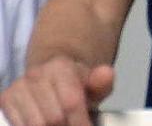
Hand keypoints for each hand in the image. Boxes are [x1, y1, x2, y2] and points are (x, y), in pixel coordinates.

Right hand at [0, 56, 114, 125]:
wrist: (53, 73)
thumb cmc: (77, 83)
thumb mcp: (95, 82)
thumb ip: (102, 82)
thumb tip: (106, 74)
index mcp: (60, 67)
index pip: (71, 103)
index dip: (81, 123)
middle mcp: (36, 74)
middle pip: (53, 118)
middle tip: (73, 125)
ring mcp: (19, 87)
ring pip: (35, 124)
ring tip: (63, 125)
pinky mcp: (6, 99)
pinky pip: (20, 125)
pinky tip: (46, 124)